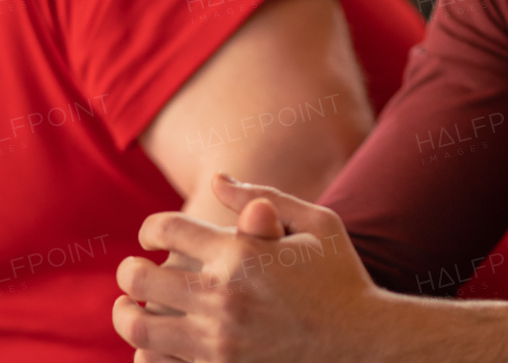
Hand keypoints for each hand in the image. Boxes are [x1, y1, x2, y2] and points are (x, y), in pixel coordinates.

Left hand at [113, 173, 391, 361]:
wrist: (363, 343)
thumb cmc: (341, 277)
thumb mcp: (319, 223)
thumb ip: (265, 197)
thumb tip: (216, 179)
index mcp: (244, 254)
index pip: (168, 229)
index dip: (150, 229)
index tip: (151, 236)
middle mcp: (224, 297)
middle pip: (141, 279)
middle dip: (129, 271)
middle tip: (132, 272)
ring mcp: (218, 342)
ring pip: (139, 328)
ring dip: (127, 314)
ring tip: (131, 309)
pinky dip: (147, 352)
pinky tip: (156, 343)